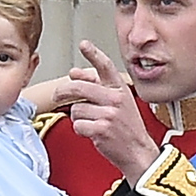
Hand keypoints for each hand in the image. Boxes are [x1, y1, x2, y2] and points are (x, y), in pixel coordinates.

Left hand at [54, 40, 160, 184]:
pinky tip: (93, 133)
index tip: (84, 44)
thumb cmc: (126, 127)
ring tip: (92, 123)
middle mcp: (115, 99)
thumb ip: (97, 86)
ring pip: (76, 109)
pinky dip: (81, 130)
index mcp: (120, 90)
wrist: (138, 152)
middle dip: (63, 91)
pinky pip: (78, 125)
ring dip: (78, 117)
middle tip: (57, 95)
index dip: (94, 54)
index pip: (105, 67)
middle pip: (79, 87)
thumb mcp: (117, 102)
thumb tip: (74, 73)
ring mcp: (109, 114)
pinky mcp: (101, 129)